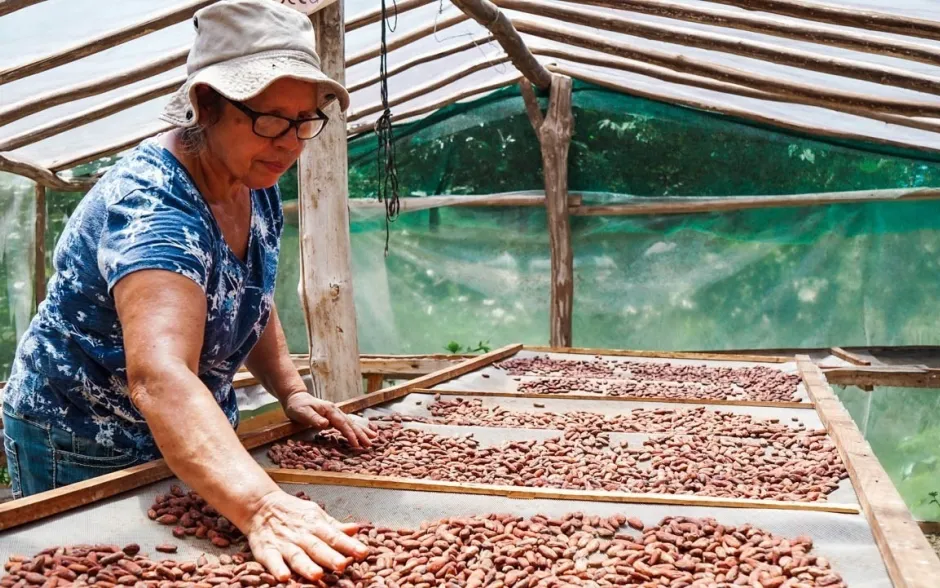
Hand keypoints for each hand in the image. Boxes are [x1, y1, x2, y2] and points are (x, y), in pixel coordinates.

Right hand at [246, 490, 369, 581]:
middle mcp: (301, 534)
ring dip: (306, 566)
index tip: (363, 552)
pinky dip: (277, 568)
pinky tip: (284, 576)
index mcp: (315, 524)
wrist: (261, 506)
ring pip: (297, 556)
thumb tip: (356, 529)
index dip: (348, 545)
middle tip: (343, 565)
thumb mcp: (315, 514)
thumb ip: (335, 526)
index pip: (334, 536)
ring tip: (317, 575)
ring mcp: (284, 543)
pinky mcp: (267, 550)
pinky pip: (272, 560)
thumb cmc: (294, 513)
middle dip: (330, 557)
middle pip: (317, 547)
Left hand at [283, 391, 377, 448]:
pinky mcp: (334, 417)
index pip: (343, 424)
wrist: (296, 398)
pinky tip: (363, 431)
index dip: (350, 434)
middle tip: (370, 443)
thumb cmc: (298, 406)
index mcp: (330, 410)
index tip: (357, 444)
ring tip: (374, 437)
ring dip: (362, 430)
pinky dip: (356, 427)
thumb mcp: (303, 413)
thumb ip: (314, 419)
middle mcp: (335, 411)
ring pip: (352, 422)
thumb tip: (326, 424)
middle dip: (361, 434)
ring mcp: (336, 413)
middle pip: (351, 423)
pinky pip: (348, 423)